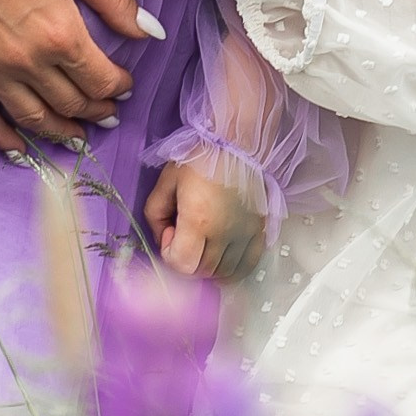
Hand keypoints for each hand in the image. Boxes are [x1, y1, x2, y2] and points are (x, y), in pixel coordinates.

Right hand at [0, 0, 145, 151]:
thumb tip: (151, 33)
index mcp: (60, 34)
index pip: (101, 80)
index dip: (119, 87)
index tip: (125, 85)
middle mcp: (26, 61)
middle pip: (71, 103)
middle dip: (96, 111)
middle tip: (107, 112)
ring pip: (33, 118)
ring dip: (59, 131)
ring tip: (77, 135)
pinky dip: (3, 139)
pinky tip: (20, 147)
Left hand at [144, 159, 266, 282]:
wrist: (238, 142)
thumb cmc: (201, 157)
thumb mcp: (167, 181)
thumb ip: (155, 213)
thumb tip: (164, 237)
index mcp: (198, 220)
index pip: (182, 265)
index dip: (170, 254)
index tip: (171, 233)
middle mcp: (224, 233)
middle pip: (204, 271)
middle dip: (188, 261)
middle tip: (186, 238)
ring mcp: (245, 234)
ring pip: (226, 273)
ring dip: (210, 267)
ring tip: (204, 246)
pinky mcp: (260, 230)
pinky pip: (249, 265)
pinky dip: (235, 269)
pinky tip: (225, 257)